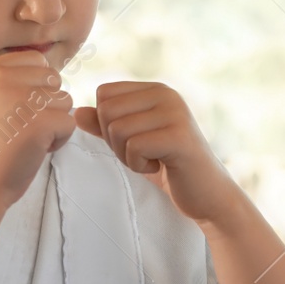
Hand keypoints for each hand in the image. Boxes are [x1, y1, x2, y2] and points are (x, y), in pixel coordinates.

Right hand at [0, 51, 75, 208]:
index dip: (37, 87)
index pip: (36, 60)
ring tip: (26, 139)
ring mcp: (22, 99)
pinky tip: (34, 150)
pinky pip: (69, 123)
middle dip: (47, 105)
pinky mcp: (40, 122)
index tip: (17, 111)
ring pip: (65, 100)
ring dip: (53, 123)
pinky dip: (58, 140)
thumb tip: (51, 73)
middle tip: (23, 128)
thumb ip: (11, 81)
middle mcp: (3, 77)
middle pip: (53, 79)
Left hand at [73, 82, 242, 225]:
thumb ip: (105, 125)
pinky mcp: (179, 136)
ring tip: (153, 159)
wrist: (207, 194)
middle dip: (114, 141)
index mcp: (155, 89)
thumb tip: (77, 112)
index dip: (106, 123)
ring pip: (117, 129)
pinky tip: (160, 166)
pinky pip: (134, 146)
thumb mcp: (131, 142)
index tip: (133, 139)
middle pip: (106, 110)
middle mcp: (166, 94)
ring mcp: (175, 113)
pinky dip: (139, 164)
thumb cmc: (168, 166)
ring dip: (127, 155)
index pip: (104, 93)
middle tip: (142, 153)